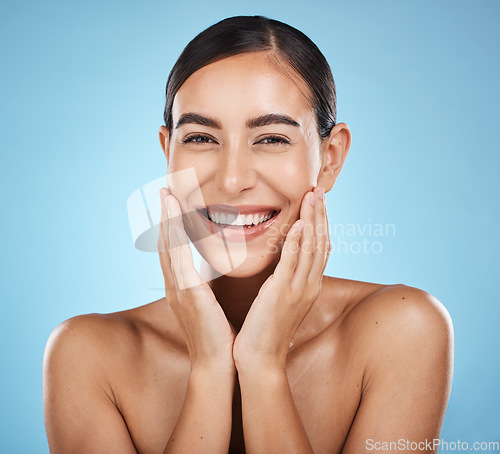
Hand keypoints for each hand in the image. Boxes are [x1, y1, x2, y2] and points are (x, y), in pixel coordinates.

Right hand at [158, 187, 235, 372]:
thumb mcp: (209, 304)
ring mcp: (178, 289)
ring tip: (166, 196)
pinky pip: (179, 260)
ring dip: (166, 220)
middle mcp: (174, 285)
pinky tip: (174, 221)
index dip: (170, 225)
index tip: (171, 203)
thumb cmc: (217, 335)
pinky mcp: (188, 294)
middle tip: (163, 190)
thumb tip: (211, 271)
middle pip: (165, 243)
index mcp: (181, 287)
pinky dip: (175, 239)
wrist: (216, 363)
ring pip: (168, 247)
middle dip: (163, 216)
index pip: (173, 250)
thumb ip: (206, 285)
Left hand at [233, 186, 330, 371]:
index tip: (319, 201)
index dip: (321, 223)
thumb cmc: (266, 327)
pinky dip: (298, 243)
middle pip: (321, 243)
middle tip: (319, 190)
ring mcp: (298, 289)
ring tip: (313, 196)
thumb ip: (287, 278)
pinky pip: (293, 264)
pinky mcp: (282, 293)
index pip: (321, 247)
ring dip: (313, 220)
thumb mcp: (282, 298)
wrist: (260, 357)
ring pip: (312, 248)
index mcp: (308, 285)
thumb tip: (286, 261)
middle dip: (321, 214)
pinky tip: (299, 224)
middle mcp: (309, 285)